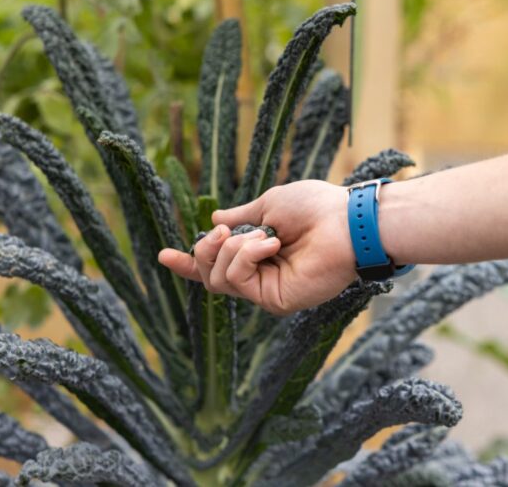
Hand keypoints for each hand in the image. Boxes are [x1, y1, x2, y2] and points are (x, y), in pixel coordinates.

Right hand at [158, 180, 356, 314]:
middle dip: (205, 249)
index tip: (163, 255)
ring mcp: (266, 290)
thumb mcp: (268, 205)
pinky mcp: (274, 300)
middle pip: (208, 274)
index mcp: (257, 253)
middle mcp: (259, 275)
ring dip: (229, 250)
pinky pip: (238, 280)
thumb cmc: (315, 207)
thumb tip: (214, 219)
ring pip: (217, 279)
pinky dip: (246, 257)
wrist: (345, 222)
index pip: (215, 264)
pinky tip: (269, 244)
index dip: (188, 262)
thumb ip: (241, 217)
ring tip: (258, 236)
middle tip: (222, 230)